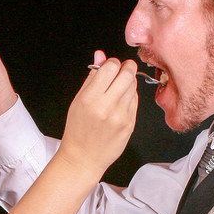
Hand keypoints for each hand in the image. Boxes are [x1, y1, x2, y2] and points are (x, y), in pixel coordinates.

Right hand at [55, 54, 137, 177]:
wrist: (83, 158)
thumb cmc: (78, 130)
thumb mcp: (78, 100)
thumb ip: (92, 76)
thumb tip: (100, 55)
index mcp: (90, 98)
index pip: (110, 67)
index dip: (112, 63)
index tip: (110, 66)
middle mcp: (107, 107)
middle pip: (127, 74)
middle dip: (127, 67)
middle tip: (122, 70)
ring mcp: (121, 116)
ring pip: (134, 86)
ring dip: (128, 82)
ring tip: (117, 90)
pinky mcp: (130, 124)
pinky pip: (135, 101)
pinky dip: (130, 97)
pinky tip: (120, 103)